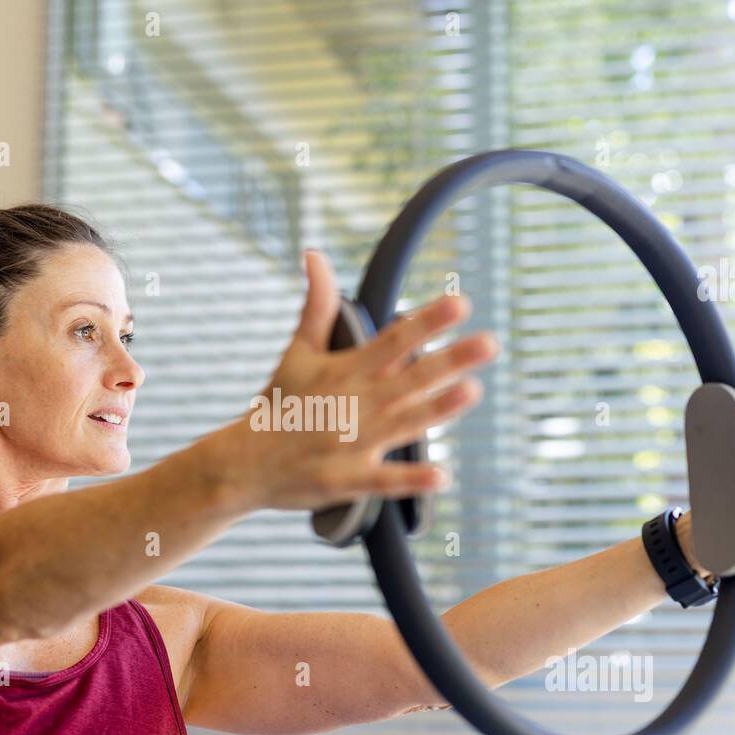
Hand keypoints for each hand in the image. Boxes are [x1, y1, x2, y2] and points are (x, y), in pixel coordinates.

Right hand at [225, 249, 498, 511]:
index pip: (394, 341)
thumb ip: (318, 305)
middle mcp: (354, 403)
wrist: (244, 462)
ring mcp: (351, 443)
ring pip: (404, 423)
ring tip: (472, 391)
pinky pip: (383, 480)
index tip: (460, 304)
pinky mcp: (346, 480)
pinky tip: (441, 477)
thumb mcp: (298, 351)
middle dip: (451, 360)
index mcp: (346, 371)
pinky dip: (410, 480)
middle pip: (410, 379)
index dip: (427, 321)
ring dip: (438, 409)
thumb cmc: (279, 403)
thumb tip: (314, 254)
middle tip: (490, 343)